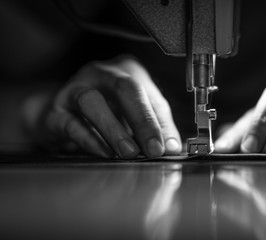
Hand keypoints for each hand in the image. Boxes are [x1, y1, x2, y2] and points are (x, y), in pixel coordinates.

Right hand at [33, 55, 181, 157]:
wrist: (62, 115)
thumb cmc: (107, 112)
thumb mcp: (136, 115)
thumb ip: (156, 128)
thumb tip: (172, 147)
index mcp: (127, 72)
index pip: (150, 95)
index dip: (161, 122)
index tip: (168, 147)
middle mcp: (101, 74)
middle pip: (125, 88)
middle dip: (142, 120)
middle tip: (153, 149)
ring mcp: (74, 88)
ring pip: (92, 101)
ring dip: (114, 130)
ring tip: (128, 152)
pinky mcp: (55, 111)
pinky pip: (71, 122)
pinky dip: (90, 140)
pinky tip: (105, 152)